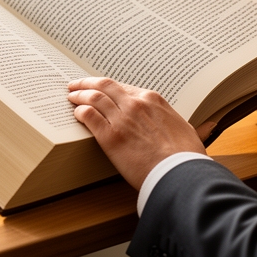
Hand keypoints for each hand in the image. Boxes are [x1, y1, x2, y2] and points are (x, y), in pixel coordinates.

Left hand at [68, 77, 209, 189]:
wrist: (180, 173)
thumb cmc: (186, 156)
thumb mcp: (184, 129)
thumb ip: (172, 122)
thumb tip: (179, 126)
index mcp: (152, 100)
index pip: (123, 87)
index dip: (108, 88)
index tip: (101, 89)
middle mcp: (135, 104)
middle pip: (104, 86)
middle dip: (87, 83)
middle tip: (76, 85)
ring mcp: (121, 119)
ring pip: (93, 98)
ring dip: (79, 95)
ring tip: (71, 97)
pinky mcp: (110, 137)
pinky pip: (89, 116)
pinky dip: (80, 112)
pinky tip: (76, 114)